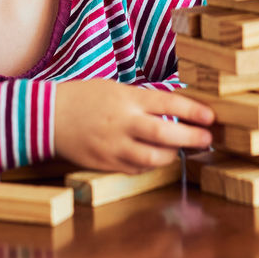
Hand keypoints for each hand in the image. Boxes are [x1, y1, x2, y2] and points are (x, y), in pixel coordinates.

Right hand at [53, 79, 213, 173]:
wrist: (46, 116)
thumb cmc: (84, 97)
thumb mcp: (115, 88)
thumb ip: (142, 101)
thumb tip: (174, 111)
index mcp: (126, 98)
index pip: (168, 104)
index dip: (193, 111)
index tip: (211, 117)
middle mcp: (122, 122)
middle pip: (165, 134)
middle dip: (191, 138)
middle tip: (207, 139)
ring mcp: (113, 146)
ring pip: (153, 158)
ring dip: (172, 156)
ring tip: (180, 151)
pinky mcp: (104, 163)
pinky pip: (135, 169)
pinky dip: (149, 165)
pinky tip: (155, 158)